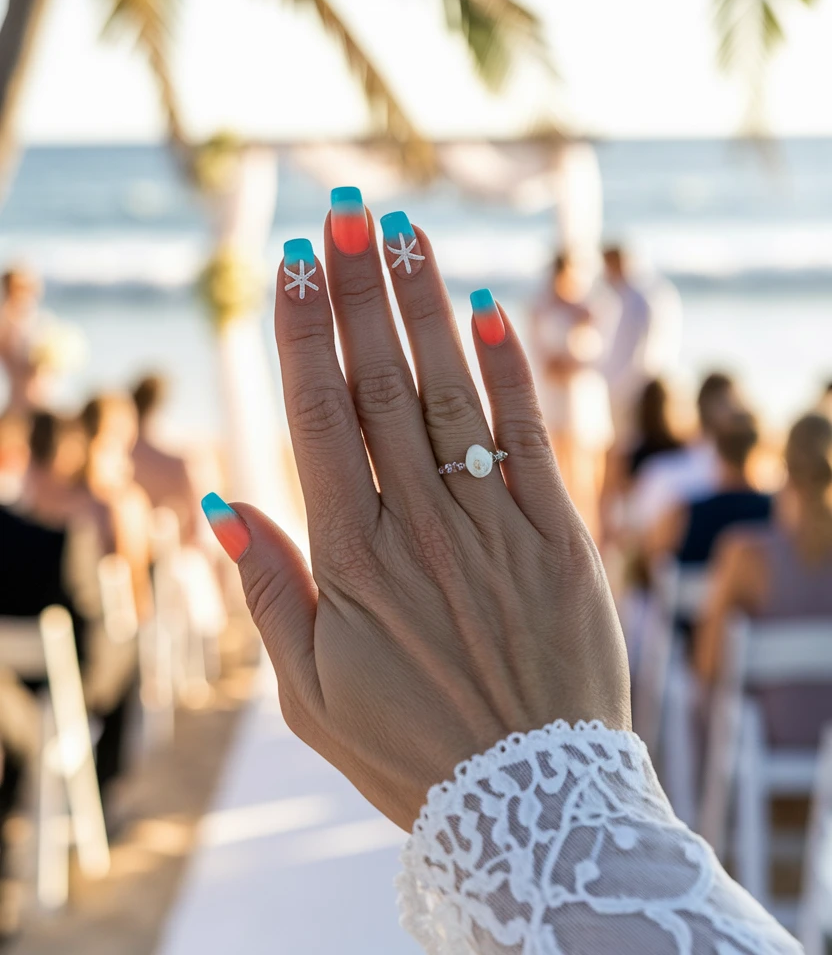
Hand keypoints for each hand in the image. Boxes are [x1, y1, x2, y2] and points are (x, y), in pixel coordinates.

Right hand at [203, 201, 629, 830]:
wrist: (533, 805)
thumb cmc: (409, 749)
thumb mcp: (308, 694)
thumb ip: (268, 591)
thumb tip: (218, 504)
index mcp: (352, 560)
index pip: (319, 420)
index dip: (306, 335)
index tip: (295, 265)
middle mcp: (421, 527)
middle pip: (381, 385)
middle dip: (359, 292)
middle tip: (343, 211)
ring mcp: (494, 526)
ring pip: (452, 394)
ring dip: (425, 307)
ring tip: (401, 232)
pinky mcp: (558, 537)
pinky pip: (531, 439)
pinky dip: (511, 370)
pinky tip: (490, 307)